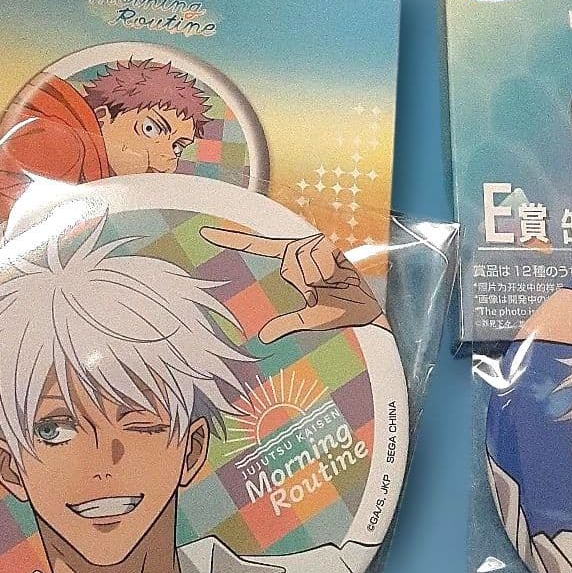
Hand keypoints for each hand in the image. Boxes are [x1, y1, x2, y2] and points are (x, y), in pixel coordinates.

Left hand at [199, 228, 383, 342]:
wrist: (366, 312)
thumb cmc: (338, 312)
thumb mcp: (309, 319)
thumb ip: (286, 325)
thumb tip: (262, 339)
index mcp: (290, 262)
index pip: (256, 247)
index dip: (231, 240)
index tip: (205, 233)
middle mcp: (299, 249)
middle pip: (289, 263)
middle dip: (305, 282)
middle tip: (321, 291)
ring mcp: (314, 245)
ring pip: (304, 262)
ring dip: (318, 278)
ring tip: (333, 283)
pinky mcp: (328, 245)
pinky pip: (319, 259)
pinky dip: (327, 273)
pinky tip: (339, 276)